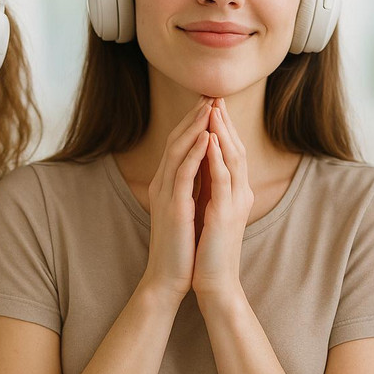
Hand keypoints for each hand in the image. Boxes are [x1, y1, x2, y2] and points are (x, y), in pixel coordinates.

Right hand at [143, 96, 211, 303]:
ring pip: (178, 151)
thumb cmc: (181, 247)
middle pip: (176, 140)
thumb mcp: (187, 210)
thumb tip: (204, 170)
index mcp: (167, 184)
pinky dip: (195, 152)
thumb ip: (191, 188)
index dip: (193, 123)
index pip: (179, 144)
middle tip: (210, 95)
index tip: (209, 104)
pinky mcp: (174, 207)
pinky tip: (205, 137)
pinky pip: (183, 173)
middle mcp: (163, 184)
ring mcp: (166, 194)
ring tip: (209, 107)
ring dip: (194, 127)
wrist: (169, 278)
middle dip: (194, 117)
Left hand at [192, 98, 253, 299]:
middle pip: (235, 148)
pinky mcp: (225, 213)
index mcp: (235, 192)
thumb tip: (202, 169)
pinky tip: (210, 139)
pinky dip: (216, 156)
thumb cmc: (208, 251)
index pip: (231, 152)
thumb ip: (211, 190)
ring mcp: (235, 202)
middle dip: (224, 122)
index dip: (223, 128)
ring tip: (212, 109)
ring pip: (232, 158)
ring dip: (222, 131)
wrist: (213, 282)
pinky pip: (223, 179)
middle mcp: (241, 193)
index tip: (211, 106)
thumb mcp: (209, 213)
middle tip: (214, 96)